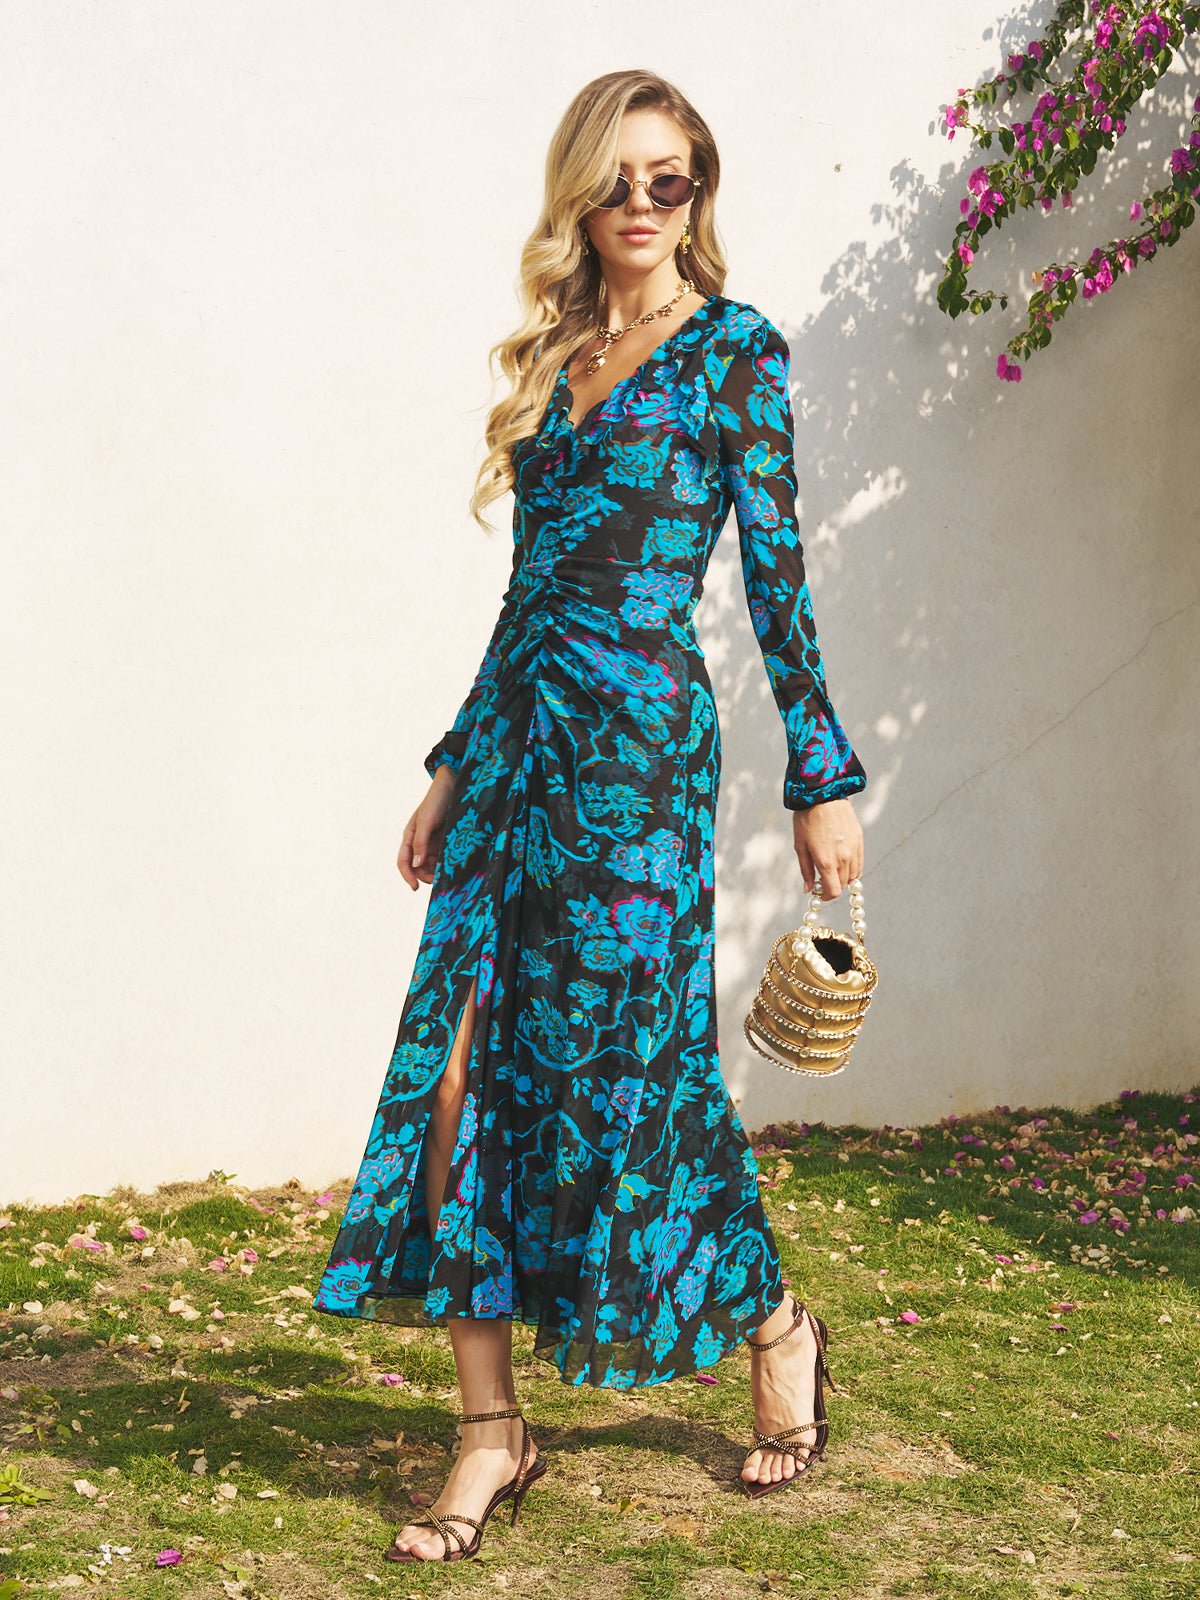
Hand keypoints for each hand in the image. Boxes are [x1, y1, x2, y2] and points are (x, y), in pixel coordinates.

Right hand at [397, 766, 457, 890]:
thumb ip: (420, 842)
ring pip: (431, 864)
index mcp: (410, 836)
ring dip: (436, 871)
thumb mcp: (426, 821)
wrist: (454, 784)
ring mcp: (433, 841)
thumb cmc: (436, 800)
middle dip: (425, 875)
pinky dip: (446, 863)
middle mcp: (420, 841)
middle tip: (437, 880)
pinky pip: (443, 856)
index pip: (404, 861)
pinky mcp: (445, 840)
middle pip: (418, 866)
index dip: (408, 875)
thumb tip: (416, 864)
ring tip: (447, 873)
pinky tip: (453, 865)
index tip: (415, 888)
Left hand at [792, 797, 862, 898]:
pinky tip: (842, 861)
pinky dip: (852, 868)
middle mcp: (843, 858)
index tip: (819, 893)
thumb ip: (806, 870)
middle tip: (821, 879)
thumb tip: (808, 889)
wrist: (823, 794)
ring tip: (831, 868)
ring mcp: (853, 849)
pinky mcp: (859, 840)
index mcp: (826, 861)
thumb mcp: (800, 846)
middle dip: (832, 886)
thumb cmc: (807, 819)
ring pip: (853, 875)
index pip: (833, 892)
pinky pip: (859, 862)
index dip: (826, 897)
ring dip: (842, 877)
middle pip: (843, 885)